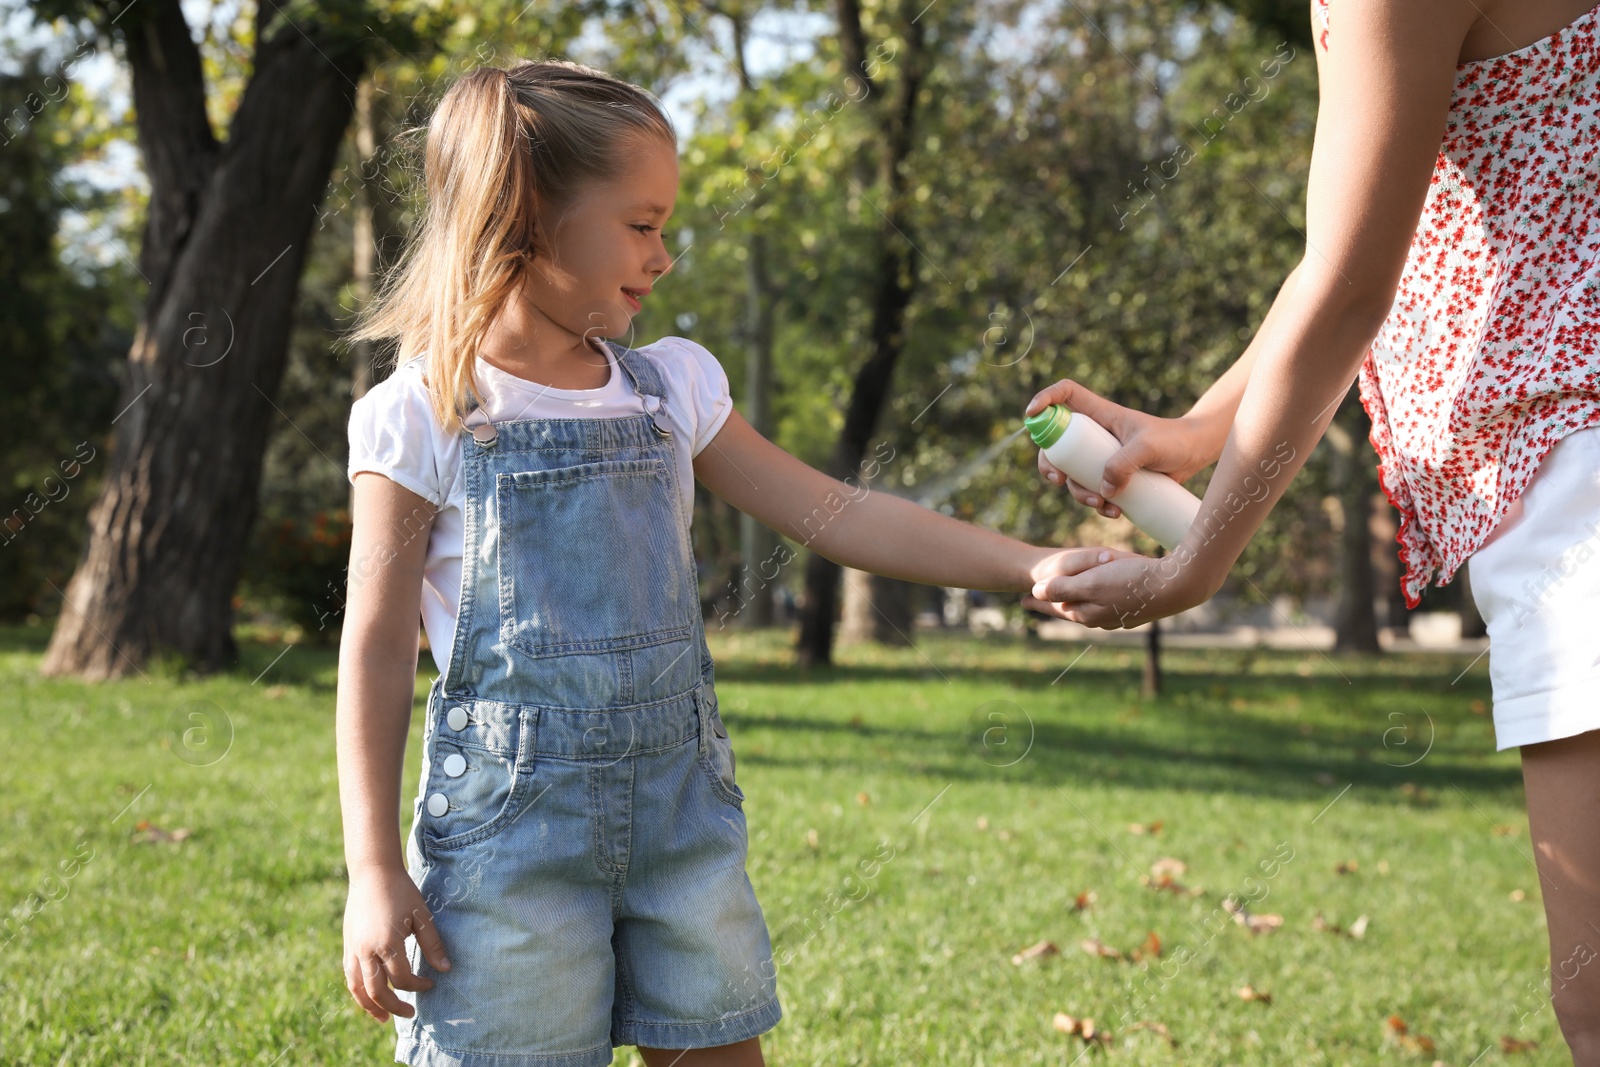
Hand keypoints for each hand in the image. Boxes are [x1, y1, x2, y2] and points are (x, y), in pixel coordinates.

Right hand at [343, 865, 450, 1022]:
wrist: (372, 872)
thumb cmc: (401, 891)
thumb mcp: (422, 916)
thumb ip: (433, 945)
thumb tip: (446, 970)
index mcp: (387, 943)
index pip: (402, 978)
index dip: (418, 985)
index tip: (431, 983)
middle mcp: (366, 950)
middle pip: (378, 991)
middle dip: (394, 1006)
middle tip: (410, 1013)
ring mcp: (353, 948)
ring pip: (358, 988)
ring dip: (370, 1006)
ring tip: (383, 1018)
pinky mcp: (347, 944)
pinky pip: (350, 976)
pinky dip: (358, 991)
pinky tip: (369, 996)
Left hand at [1022, 550, 1220, 629]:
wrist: (1176, 586)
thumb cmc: (1133, 581)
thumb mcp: (1092, 583)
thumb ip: (1063, 589)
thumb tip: (1037, 592)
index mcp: (1088, 613)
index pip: (1056, 607)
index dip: (1038, 602)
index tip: (1021, 600)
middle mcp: (1102, 619)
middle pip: (1071, 612)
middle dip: (1053, 606)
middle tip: (1034, 602)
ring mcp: (1120, 616)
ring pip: (1089, 611)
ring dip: (1074, 606)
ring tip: (1062, 603)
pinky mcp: (1136, 609)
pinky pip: (1107, 607)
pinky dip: (1095, 603)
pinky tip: (1099, 603)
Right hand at [1025, 380, 1220, 517]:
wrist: (1194, 455)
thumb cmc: (1173, 440)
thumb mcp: (1147, 448)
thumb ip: (1123, 465)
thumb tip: (1103, 489)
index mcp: (1100, 414)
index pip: (1065, 394)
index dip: (1045, 400)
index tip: (1032, 415)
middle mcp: (1095, 434)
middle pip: (1056, 444)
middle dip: (1050, 464)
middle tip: (1058, 481)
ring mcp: (1101, 457)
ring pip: (1072, 475)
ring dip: (1078, 493)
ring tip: (1101, 505)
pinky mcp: (1111, 477)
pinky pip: (1092, 492)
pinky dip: (1097, 504)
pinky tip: (1114, 512)